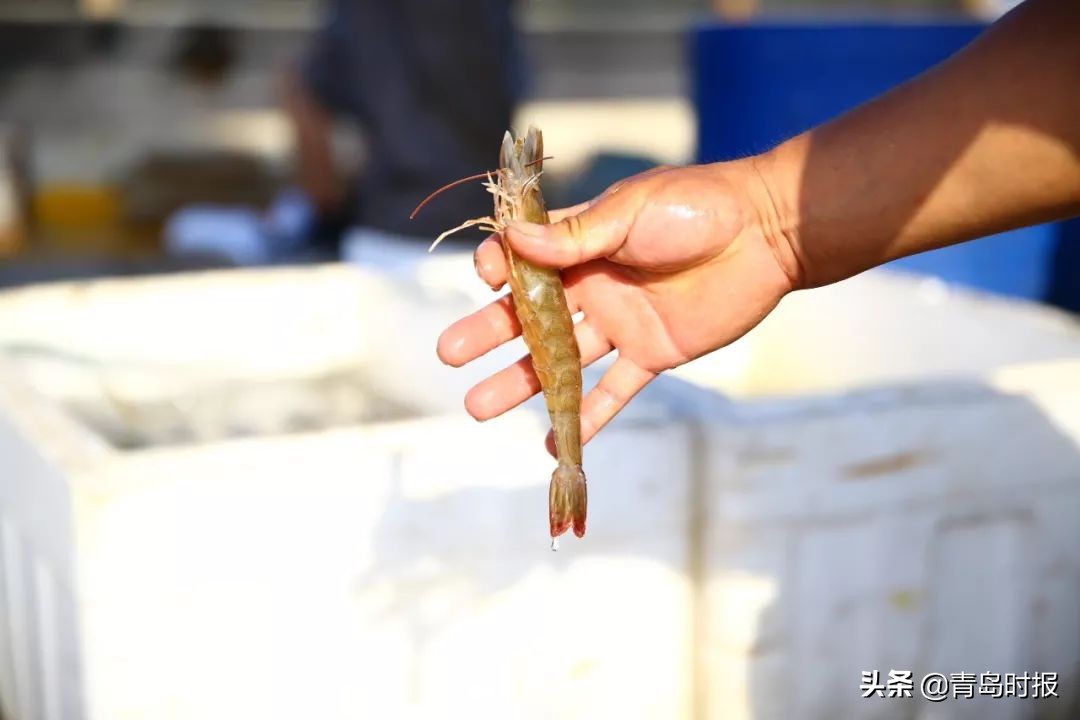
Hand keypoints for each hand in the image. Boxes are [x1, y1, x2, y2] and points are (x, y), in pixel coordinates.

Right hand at [437, 159, 797, 451]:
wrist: (767, 233)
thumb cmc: (695, 206)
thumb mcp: (628, 212)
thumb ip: (573, 236)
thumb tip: (510, 242)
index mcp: (582, 244)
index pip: (525, 261)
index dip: (498, 270)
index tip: (484, 277)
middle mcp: (593, 285)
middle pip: (529, 318)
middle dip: (488, 334)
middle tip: (448, 355)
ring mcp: (620, 322)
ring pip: (560, 361)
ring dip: (521, 383)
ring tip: (477, 406)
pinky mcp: (652, 353)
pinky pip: (614, 391)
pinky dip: (588, 418)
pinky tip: (556, 443)